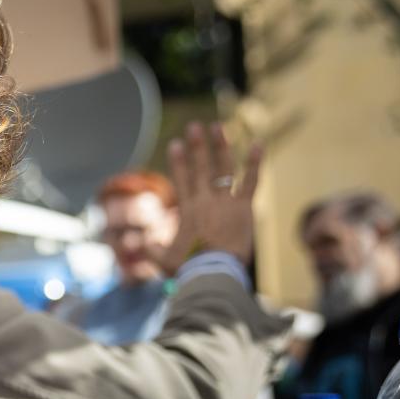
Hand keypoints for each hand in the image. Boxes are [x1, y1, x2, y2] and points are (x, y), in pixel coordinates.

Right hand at [161, 121, 263, 269]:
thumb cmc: (187, 268)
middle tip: (195, 126)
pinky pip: (251, 181)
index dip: (178, 160)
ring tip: (218, 127)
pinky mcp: (243, 208)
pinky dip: (255, 163)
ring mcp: (225, 202)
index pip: (181, 178)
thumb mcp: (162, 260)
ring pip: (223, 168)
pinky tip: (258, 144)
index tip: (175, 143)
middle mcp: (204, 200)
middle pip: (200, 167)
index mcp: (187, 210)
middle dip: (197, 145)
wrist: (212, 272)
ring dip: (221, 146)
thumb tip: (141, 242)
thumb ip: (151, 248)